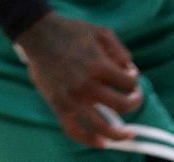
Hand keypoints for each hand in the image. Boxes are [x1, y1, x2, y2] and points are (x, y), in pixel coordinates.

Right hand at [15, 11, 142, 146]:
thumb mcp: (100, 31)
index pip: (128, 83)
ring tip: (128, 135)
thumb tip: (130, 69)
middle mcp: (87, 85)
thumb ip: (119, 49)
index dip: (134, 80)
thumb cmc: (70, 31)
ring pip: (101, 126)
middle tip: (134, 99)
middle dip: (134, 102)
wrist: (39, 34)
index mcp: (98, 66)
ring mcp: (72, 99)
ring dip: (119, 133)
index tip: (131, 77)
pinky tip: (101, 143)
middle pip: (121, 105)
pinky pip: (74, 131)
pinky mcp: (59, 106)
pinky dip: (89, 140)